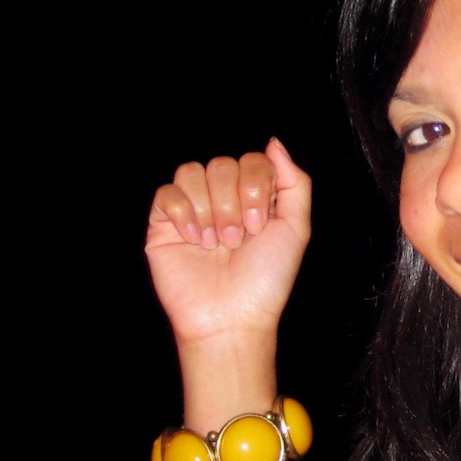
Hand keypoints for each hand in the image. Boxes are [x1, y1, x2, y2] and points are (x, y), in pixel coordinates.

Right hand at [146, 138, 310, 345]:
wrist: (232, 317)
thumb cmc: (266, 279)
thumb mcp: (296, 228)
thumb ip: (294, 183)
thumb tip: (273, 143)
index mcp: (254, 197)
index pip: (252, 160)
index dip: (256, 187)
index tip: (260, 226)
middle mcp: (223, 199)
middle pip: (221, 164)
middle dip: (233, 203)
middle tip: (237, 239)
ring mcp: (192, 210)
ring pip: (192, 171)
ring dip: (210, 209)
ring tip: (217, 243)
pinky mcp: (163, 224)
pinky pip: (167, 193)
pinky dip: (184, 213)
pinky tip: (195, 240)